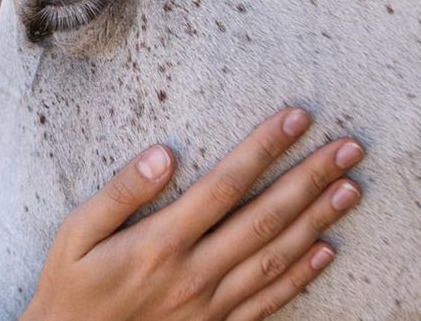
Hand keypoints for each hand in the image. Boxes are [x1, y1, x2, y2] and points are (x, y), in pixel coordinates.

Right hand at [21, 108, 362, 320]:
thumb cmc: (70, 288)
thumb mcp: (75, 235)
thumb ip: (120, 194)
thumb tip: (163, 155)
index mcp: (160, 242)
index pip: (225, 184)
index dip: (263, 149)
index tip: (296, 119)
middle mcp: (194, 273)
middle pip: (265, 217)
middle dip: (310, 178)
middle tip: (348, 147)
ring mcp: (210, 306)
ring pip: (276, 257)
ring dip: (319, 220)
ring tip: (351, 188)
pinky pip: (269, 302)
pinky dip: (302, 275)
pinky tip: (326, 251)